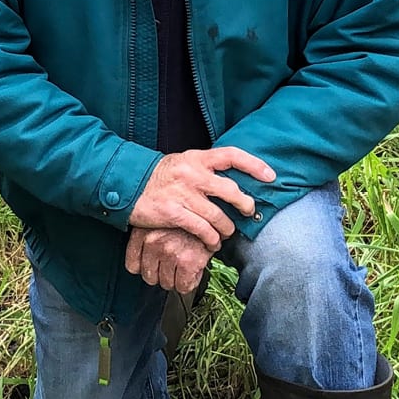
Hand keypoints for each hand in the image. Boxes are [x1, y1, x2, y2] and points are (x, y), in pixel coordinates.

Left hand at [125, 225, 212, 293]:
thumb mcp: (159, 222)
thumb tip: (142, 265)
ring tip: (183, 265)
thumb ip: (147, 240)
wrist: (211, 213)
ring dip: (176, 279)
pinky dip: (188, 283)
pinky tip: (192, 271)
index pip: (133, 266)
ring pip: (166, 283)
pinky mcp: (187, 261)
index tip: (156, 266)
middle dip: (162, 274)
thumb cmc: (186, 218)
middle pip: (149, 277)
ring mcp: (170, 252)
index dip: (146, 268)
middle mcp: (153, 242)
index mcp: (142, 232)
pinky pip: (182, 286)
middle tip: (173, 264)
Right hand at [130, 145, 275, 249]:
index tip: (270, 176)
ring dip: (226, 229)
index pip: (232, 156)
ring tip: (225, 233)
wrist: (128, 185)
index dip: (254, 165)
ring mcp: (183, 194)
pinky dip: (211, 239)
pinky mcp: (173, 212)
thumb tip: (231, 181)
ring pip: (218, 216)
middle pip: (231, 190)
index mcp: (196, 158)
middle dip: (245, 205)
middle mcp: (192, 174)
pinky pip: (202, 229)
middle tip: (248, 212)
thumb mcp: (182, 163)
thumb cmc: (159, 176)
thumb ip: (204, 169)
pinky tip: (211, 242)